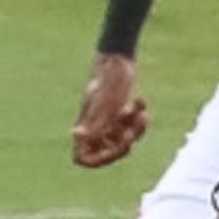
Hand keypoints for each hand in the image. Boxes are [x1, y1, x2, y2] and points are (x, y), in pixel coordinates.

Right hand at [71, 53, 149, 169]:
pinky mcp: (119, 115)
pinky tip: (139, 100)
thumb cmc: (109, 78)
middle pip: (107, 153)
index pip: (82, 158)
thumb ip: (94, 121)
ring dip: (136, 129)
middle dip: (124, 143)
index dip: (98, 160)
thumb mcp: (105, 102)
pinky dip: (138, 117)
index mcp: (85, 127)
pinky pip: (132, 128)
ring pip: (123, 141)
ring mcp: (107, 122)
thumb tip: (77, 136)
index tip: (112, 150)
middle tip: (131, 131)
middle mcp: (94, 128)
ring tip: (141, 111)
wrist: (117, 57)